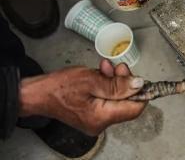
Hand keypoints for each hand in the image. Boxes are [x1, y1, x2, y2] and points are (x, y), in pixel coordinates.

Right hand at [18, 60, 145, 135]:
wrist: (37, 93)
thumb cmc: (59, 87)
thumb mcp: (92, 80)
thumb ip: (117, 84)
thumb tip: (139, 85)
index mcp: (102, 117)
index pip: (135, 108)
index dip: (141, 92)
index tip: (139, 77)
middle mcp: (101, 123)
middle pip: (126, 102)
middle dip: (124, 82)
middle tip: (118, 67)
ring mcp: (96, 120)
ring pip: (116, 99)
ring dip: (114, 81)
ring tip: (105, 67)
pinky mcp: (91, 115)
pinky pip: (107, 100)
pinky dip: (106, 86)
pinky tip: (100, 74)